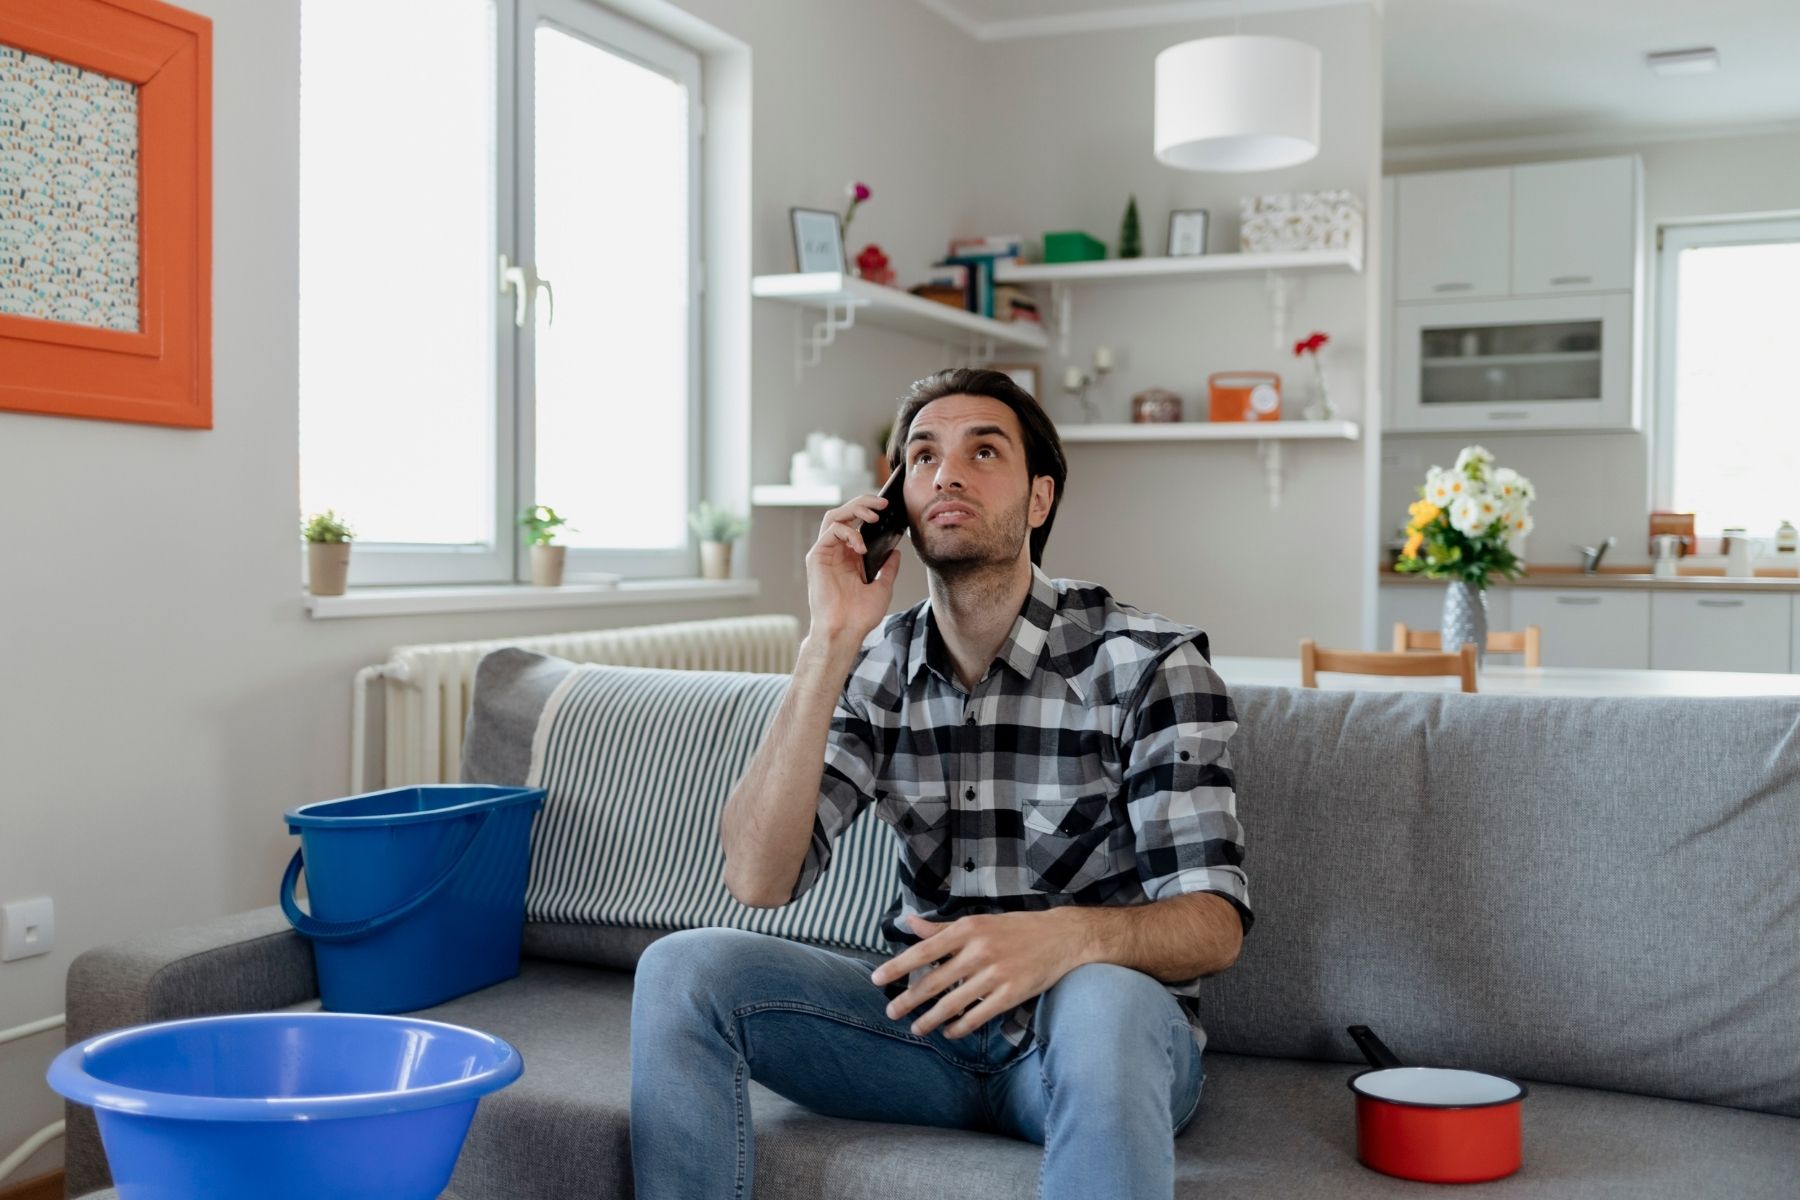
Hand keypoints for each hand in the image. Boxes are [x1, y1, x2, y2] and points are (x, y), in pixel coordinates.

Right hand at [805, 493, 900, 647]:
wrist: (845, 631)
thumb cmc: (860, 615)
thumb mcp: (883, 587)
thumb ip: (888, 568)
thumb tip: (896, 551)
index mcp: (850, 557)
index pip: (856, 523)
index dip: (870, 511)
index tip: (889, 508)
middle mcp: (836, 551)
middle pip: (844, 514)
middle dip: (863, 503)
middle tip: (883, 503)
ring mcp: (825, 553)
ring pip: (835, 517)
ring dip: (855, 510)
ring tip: (874, 516)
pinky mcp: (817, 557)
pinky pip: (831, 532)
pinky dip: (848, 533)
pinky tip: (861, 546)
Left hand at [869, 911, 1090, 1039]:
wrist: (1061, 937)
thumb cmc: (1016, 928)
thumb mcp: (979, 921)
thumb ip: (943, 928)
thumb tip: (910, 924)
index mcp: (967, 929)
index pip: (923, 951)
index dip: (897, 967)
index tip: (877, 979)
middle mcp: (979, 951)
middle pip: (933, 982)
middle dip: (908, 1000)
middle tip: (891, 1011)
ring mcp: (995, 975)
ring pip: (952, 1004)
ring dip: (930, 1020)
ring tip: (916, 1028)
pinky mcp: (1011, 995)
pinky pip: (977, 1017)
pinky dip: (959, 1028)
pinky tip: (949, 1032)